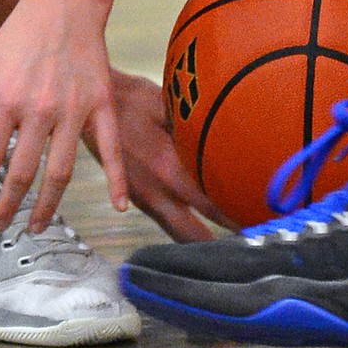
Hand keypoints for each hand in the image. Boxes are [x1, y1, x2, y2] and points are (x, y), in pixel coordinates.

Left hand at [0, 0, 125, 233]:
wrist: (64, 3)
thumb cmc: (20, 33)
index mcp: (7, 100)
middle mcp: (39, 110)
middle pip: (22, 172)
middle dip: (8, 204)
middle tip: (0, 224)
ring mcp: (73, 109)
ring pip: (60, 172)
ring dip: (47, 206)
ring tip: (36, 226)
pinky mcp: (100, 104)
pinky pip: (111, 148)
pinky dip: (117, 179)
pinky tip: (118, 206)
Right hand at [94, 68, 234, 239]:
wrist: (91, 105)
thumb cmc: (131, 98)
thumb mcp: (168, 105)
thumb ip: (194, 131)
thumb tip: (229, 142)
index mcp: (167, 168)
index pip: (209, 205)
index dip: (234, 220)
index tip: (256, 228)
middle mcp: (155, 192)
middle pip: (192, 236)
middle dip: (218, 248)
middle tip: (243, 247)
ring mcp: (142, 198)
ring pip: (175, 235)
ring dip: (198, 242)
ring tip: (225, 248)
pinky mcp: (134, 197)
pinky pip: (163, 221)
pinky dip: (181, 229)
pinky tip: (196, 227)